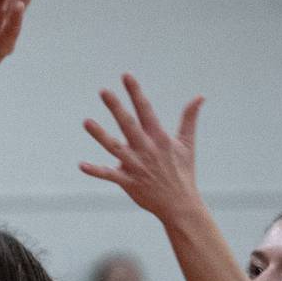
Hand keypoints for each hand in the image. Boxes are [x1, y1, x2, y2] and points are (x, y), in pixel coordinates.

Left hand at [79, 73, 204, 221]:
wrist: (179, 204)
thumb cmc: (183, 173)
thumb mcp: (188, 143)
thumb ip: (189, 118)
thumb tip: (200, 97)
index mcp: (159, 138)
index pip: (145, 110)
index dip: (135, 93)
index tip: (126, 76)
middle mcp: (146, 150)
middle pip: (128, 125)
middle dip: (116, 108)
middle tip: (103, 91)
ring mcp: (136, 166)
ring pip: (114, 147)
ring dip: (100, 135)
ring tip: (86, 122)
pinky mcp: (128, 182)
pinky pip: (109, 175)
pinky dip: (96, 171)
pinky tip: (81, 165)